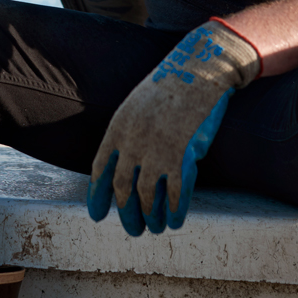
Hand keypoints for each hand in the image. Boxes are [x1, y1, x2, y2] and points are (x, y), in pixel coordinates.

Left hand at [86, 20, 259, 235]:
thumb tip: (124, 162)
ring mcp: (158, 149)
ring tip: (156, 228)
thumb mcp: (137, 105)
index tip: (97, 215)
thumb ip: (128, 133)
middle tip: (134, 229)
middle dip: (127, 213)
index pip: (101, 169)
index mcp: (118, 127)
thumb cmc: (170, 85)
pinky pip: (176, 193)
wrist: (199, 69)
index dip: (98, 195)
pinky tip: (176, 220)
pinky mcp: (183, 154)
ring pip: (148, 196)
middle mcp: (133, 141)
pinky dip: (175, 210)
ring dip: (151, 216)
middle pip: (123, 188)